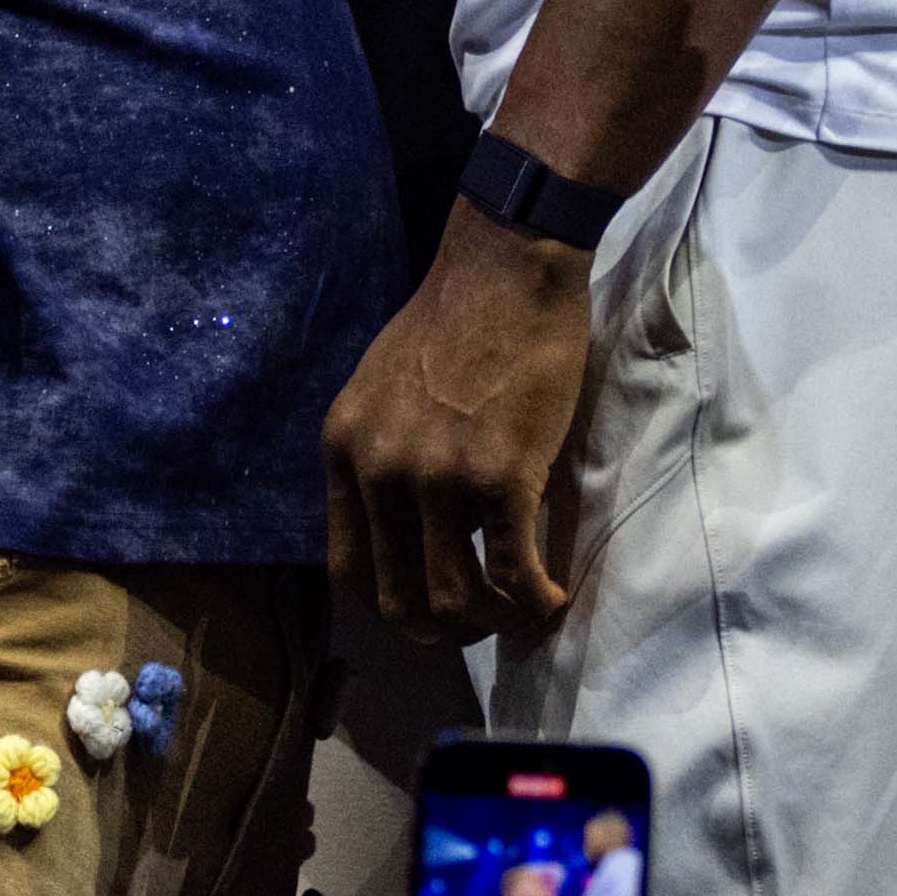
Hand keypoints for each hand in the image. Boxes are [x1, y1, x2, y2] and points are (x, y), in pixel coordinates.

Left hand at [322, 213, 597, 632]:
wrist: (507, 266)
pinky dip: (535, 603)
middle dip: (440, 628)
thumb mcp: (380, 387)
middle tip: (478, 624)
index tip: (425, 607)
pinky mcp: (500, 478)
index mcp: (343, 450)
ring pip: (454, 601)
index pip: (348, 567)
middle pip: (396, 599)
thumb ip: (380, 452)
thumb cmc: (457, 318)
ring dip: (492, 623)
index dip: (388, 604)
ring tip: (519, 611)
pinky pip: (513, 575)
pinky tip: (553, 597)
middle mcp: (378, 472)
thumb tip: (401, 516)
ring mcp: (437, 479)